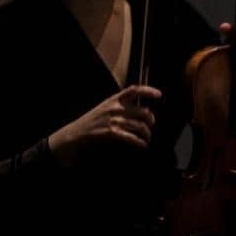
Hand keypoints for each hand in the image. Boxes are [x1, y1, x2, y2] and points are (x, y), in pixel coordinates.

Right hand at [46, 85, 162, 163]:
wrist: (76, 132)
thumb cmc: (94, 120)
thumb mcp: (106, 106)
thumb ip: (122, 105)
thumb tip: (143, 110)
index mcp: (114, 99)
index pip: (134, 90)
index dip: (148, 91)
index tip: (159, 94)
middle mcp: (115, 108)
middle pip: (143, 112)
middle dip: (151, 120)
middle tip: (151, 125)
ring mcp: (113, 120)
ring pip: (140, 126)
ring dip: (147, 134)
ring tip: (147, 138)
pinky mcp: (111, 132)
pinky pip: (132, 137)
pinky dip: (140, 142)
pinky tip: (143, 145)